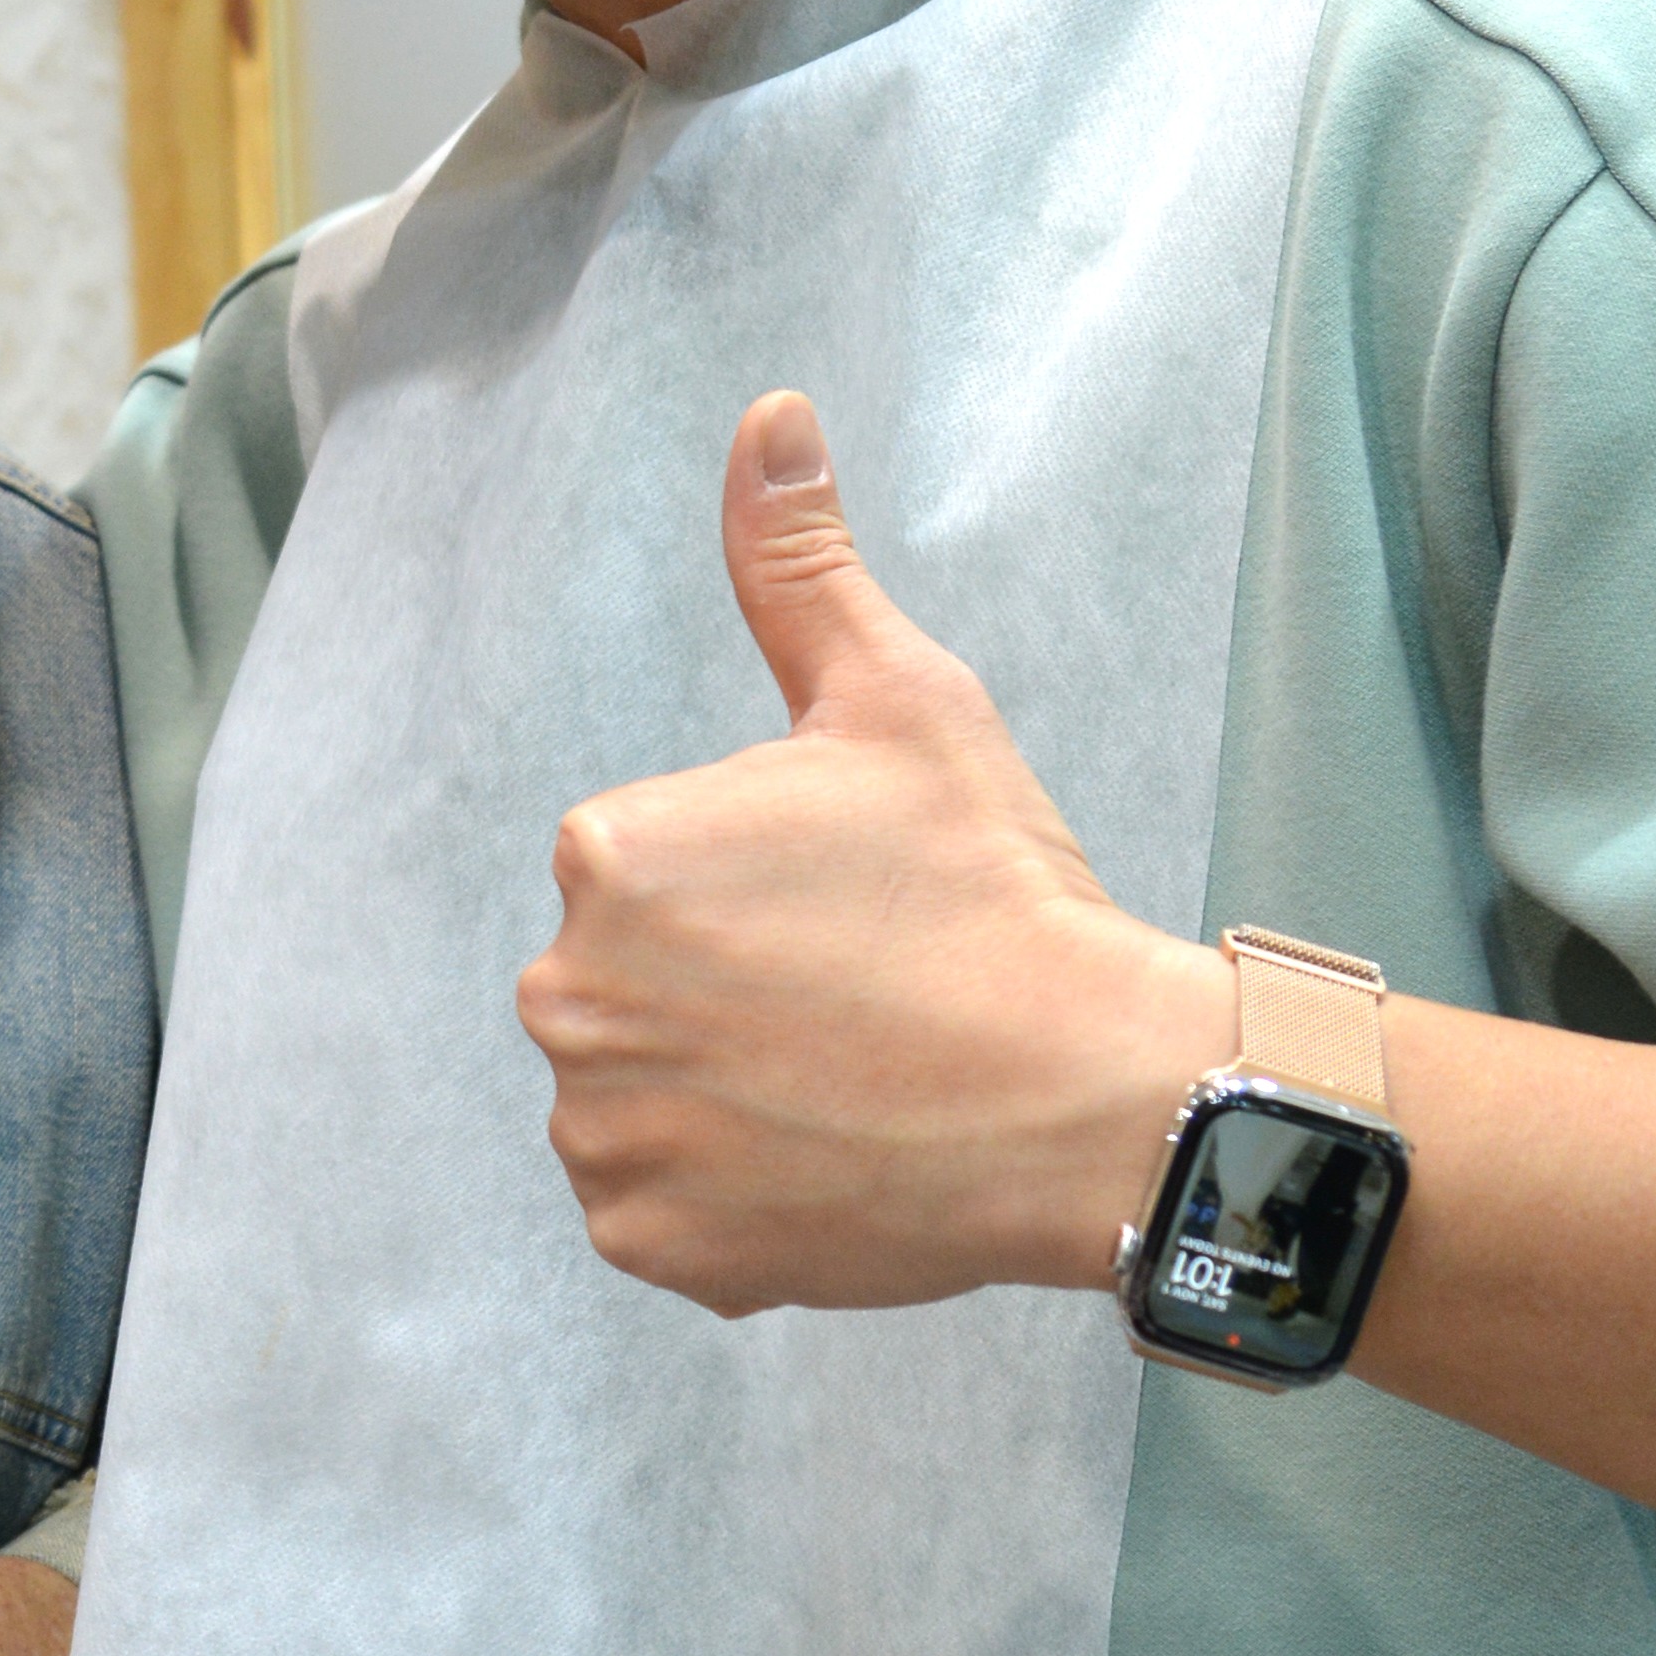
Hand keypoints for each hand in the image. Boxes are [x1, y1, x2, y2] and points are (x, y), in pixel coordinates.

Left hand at [514, 391, 1223, 1314]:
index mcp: (608, 854)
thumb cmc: (998, 891)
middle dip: (727, 996)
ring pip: (645, 1099)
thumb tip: (769, 413)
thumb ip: (799, 565)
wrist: (1087, 1097)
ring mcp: (605, 1132)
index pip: (650, 876)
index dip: (763, 897)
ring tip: (852, 1085)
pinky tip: (830, 1163)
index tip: (855, 917)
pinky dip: (733, 1199)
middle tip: (861, 1008)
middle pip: (634, 988)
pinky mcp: (648, 1242)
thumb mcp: (899, 701)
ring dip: (724, 1097)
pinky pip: (664, 1209)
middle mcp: (568, 994)